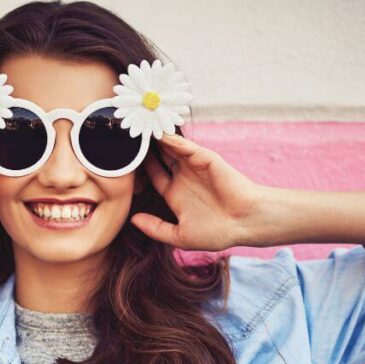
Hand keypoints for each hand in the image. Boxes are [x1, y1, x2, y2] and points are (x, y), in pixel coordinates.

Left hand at [130, 133, 264, 251]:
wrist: (245, 222)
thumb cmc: (217, 233)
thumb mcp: (179, 236)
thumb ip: (155, 228)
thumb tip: (132, 220)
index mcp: (174, 194)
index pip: (151, 176)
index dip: (137, 169)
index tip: (119, 160)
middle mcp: (182, 177)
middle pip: (157, 157)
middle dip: (142, 149)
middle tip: (123, 136)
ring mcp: (193, 166)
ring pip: (169, 148)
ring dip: (153, 139)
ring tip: (134, 127)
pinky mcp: (205, 158)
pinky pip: (185, 146)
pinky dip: (170, 138)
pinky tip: (155, 133)